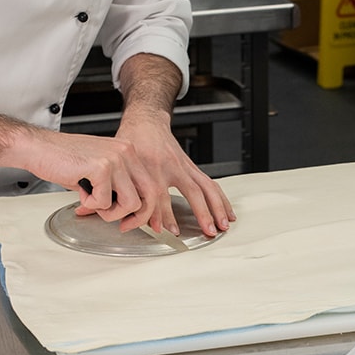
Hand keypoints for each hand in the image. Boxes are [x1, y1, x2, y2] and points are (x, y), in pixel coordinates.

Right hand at [20, 130, 158, 228]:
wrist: (38, 148)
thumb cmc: (62, 159)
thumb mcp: (97, 172)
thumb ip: (116, 187)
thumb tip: (128, 211)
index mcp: (128, 151)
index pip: (151, 185)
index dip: (145, 209)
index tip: (132, 221)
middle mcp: (126, 151)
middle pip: (150, 195)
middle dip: (136, 217)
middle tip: (121, 225)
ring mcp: (115, 158)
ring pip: (131, 203)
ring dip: (111, 212)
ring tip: (94, 203)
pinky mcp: (101, 167)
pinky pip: (106, 202)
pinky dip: (91, 204)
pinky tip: (81, 192)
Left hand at [111, 106, 235, 236]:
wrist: (146, 123)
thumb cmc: (133, 145)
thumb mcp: (127, 168)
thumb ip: (134, 194)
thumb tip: (141, 222)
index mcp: (152, 168)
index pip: (161, 196)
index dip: (166, 216)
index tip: (171, 231)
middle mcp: (172, 166)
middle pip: (193, 191)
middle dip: (203, 213)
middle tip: (208, 231)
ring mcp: (185, 165)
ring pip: (207, 187)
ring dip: (218, 208)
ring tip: (223, 226)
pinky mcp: (192, 166)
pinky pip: (211, 184)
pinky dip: (221, 199)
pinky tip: (227, 212)